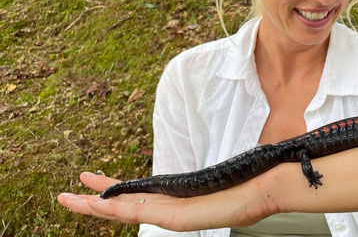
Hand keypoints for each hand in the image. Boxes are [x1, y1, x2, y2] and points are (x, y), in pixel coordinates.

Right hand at [57, 171, 278, 230]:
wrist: (264, 190)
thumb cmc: (244, 182)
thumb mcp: (217, 176)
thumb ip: (205, 173)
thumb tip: (206, 167)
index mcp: (174, 198)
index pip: (133, 195)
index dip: (109, 189)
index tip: (89, 179)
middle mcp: (168, 209)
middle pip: (121, 207)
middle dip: (92, 202)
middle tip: (64, 196)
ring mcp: (171, 215)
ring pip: (125, 211)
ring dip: (96, 207)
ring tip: (70, 201)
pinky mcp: (179, 217)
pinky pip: (142, 212)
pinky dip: (118, 209)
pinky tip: (100, 205)